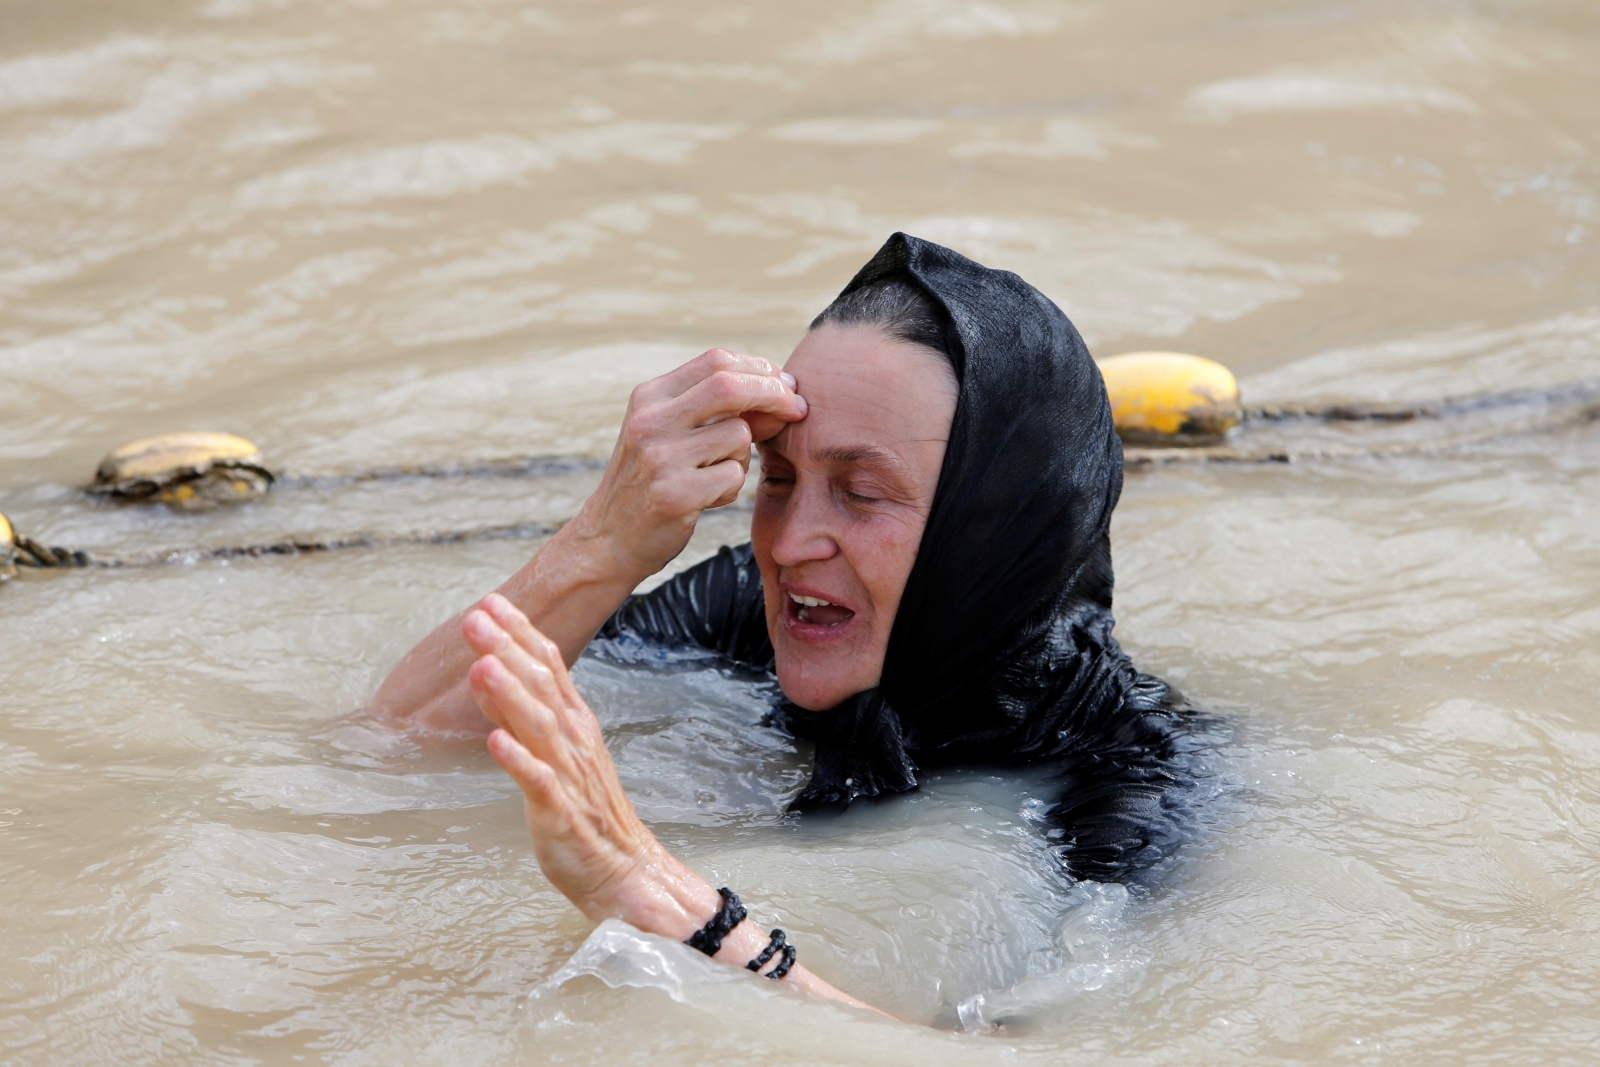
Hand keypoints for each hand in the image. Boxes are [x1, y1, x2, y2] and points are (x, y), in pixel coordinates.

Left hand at [463, 592, 890, 1014]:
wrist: (625, 874)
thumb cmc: (586, 814)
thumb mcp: (550, 754)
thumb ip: (520, 713)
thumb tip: (487, 669)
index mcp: (573, 724)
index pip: (548, 668)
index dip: (520, 634)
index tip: (491, 602)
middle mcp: (574, 742)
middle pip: (540, 688)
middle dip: (509, 650)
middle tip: (477, 617)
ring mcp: (570, 776)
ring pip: (539, 728)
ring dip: (511, 696)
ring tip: (483, 665)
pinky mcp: (562, 815)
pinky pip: (540, 785)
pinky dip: (520, 761)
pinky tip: (497, 741)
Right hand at [568, 349, 805, 582]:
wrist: (608, 539)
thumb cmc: (651, 482)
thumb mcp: (672, 434)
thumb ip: (720, 412)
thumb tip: (786, 396)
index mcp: (649, 397)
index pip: (716, 362)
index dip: (760, 369)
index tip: (785, 386)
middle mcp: (651, 421)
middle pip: (730, 387)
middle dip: (774, 395)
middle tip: (798, 411)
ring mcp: (660, 458)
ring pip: (739, 436)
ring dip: (743, 457)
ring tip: (715, 476)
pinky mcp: (674, 495)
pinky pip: (734, 477)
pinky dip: (731, 489)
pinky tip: (705, 500)